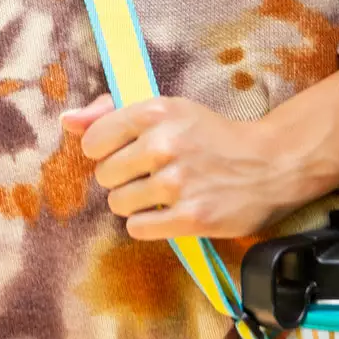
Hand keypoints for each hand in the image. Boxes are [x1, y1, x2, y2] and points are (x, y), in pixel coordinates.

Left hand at [63, 64, 338, 239]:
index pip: (94, 139)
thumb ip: (113, 112)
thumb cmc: (214, 137)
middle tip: (153, 175)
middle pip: (105, 176)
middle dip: (123, 179)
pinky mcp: (191, 217)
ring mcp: (178, 183)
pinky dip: (149, 224)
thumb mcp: (170, 111)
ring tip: (164, 195)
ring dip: (136, 204)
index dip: (106, 151)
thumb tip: (67, 121)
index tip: (127, 153)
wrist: (271, 164)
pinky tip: (169, 213)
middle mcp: (165, 144)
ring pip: (119, 204)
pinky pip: (138, 228)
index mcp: (157, 112)